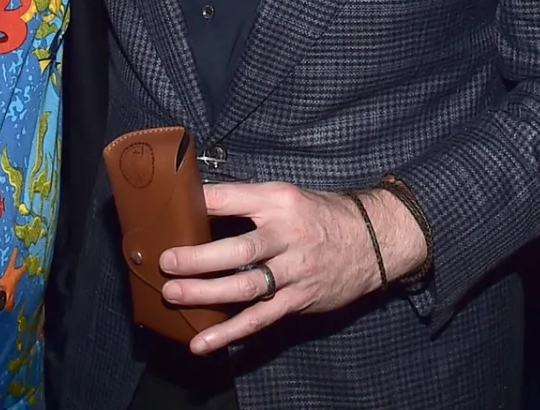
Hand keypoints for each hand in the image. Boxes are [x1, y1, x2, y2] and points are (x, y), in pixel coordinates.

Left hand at [159, 181, 427, 353]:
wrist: (373, 241)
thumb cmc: (321, 215)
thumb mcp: (288, 196)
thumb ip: (249, 203)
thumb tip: (199, 206)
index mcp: (280, 201)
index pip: (234, 198)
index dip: (203, 203)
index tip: (170, 209)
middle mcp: (287, 234)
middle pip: (239, 248)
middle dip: (199, 257)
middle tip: (165, 262)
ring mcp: (294, 270)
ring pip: (246, 286)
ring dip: (207, 293)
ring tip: (174, 296)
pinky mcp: (298, 300)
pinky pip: (260, 318)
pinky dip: (229, 333)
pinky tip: (202, 343)